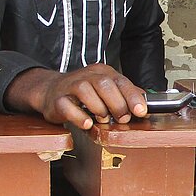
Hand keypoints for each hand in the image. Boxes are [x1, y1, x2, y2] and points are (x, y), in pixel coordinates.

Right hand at [6, 64, 147, 128]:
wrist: (51, 92)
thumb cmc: (83, 94)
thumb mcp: (106, 90)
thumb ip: (124, 95)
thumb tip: (144, 103)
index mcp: (102, 72)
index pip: (120, 81)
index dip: (132, 96)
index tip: (141, 111)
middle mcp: (87, 76)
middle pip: (105, 84)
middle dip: (117, 104)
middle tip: (122, 118)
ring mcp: (70, 86)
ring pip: (86, 92)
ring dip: (99, 109)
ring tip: (103, 119)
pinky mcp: (58, 100)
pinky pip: (68, 107)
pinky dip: (80, 117)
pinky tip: (87, 123)